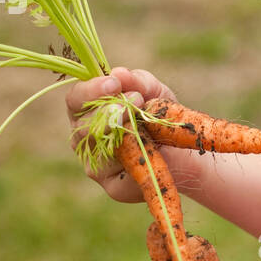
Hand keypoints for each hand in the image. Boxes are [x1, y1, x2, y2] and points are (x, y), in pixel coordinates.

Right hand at [65, 65, 176, 202]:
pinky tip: (151, 150)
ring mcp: (97, 166)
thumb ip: (138, 81)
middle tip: (136, 100)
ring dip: (126, 134)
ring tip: (148, 123)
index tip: (114, 83)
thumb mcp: (155, 92)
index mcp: (87, 113)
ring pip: (101, 151)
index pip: (75, 100)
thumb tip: (119, 73)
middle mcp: (85, 140)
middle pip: (83, 127)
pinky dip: (138, 157)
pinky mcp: (114, 187)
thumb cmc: (162, 118)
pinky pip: (121, 173)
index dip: (91, 90)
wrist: (186, 152)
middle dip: (110, 111)